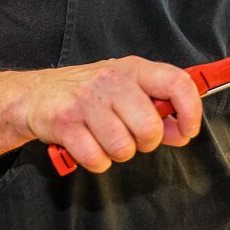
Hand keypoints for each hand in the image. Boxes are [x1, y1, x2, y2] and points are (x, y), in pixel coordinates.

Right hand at [23, 56, 203, 172]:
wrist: (38, 94)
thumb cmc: (90, 93)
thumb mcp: (127, 89)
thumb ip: (158, 109)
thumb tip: (182, 131)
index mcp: (134, 69)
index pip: (177, 82)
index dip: (190, 111)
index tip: (187, 129)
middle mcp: (112, 80)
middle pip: (150, 128)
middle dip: (146, 142)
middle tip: (132, 135)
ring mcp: (87, 101)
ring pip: (124, 148)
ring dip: (119, 153)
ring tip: (106, 138)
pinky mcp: (66, 123)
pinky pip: (97, 159)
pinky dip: (96, 161)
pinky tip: (88, 144)